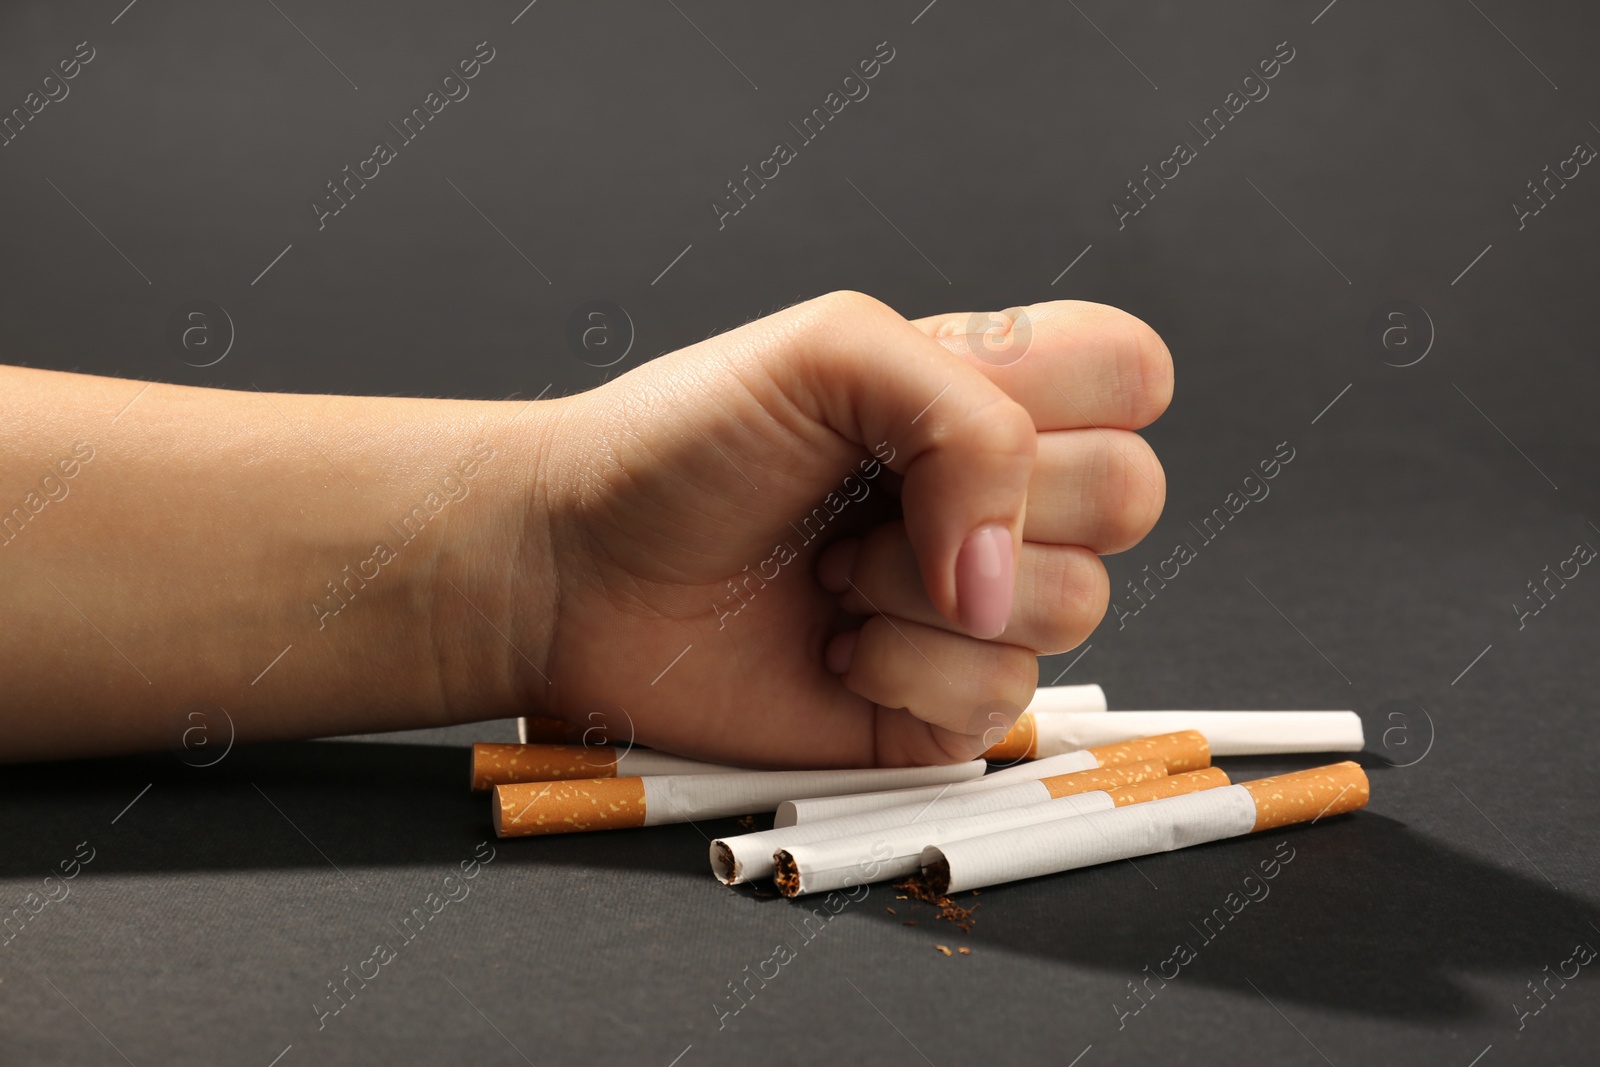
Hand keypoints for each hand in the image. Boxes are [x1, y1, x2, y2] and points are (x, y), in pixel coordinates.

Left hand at [506, 292, 1171, 767]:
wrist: (578, 567)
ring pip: (1079, 606)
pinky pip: (1004, 702)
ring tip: (831, 573)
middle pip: (1132, 496)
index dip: (1072, 396)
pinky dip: (908, 671)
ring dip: (930, 590)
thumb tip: (1005, 569)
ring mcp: (974, 606)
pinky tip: (832, 644)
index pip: (1135, 374)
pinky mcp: (939, 704)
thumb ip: (970, 419)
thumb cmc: (680, 445)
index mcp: (986, 394)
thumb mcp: (832, 351)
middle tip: (871, 496)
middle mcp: (996, 498)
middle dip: (996, 498)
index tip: (954, 404)